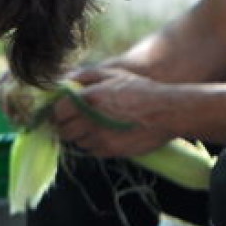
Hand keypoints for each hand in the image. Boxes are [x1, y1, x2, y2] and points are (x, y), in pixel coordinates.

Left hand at [49, 67, 175, 157]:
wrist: (166, 112)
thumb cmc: (140, 90)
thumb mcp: (113, 74)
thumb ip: (85, 76)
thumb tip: (65, 80)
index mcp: (89, 99)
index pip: (58, 111)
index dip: (58, 111)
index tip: (62, 110)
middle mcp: (91, 120)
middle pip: (63, 131)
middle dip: (65, 125)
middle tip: (73, 120)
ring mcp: (101, 138)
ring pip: (76, 142)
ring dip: (79, 135)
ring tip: (91, 126)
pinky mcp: (111, 151)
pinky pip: (91, 151)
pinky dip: (92, 144)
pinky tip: (103, 134)